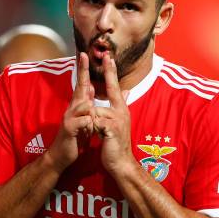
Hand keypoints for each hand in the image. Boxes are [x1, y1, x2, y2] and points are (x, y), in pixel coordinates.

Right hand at [45, 52, 94, 170]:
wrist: (63, 155)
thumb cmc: (76, 136)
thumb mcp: (86, 119)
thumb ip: (92, 104)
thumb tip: (95, 89)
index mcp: (79, 105)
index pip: (83, 84)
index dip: (83, 69)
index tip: (85, 54)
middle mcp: (72, 107)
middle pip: (79, 86)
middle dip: (82, 71)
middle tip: (85, 55)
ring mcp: (69, 117)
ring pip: (84, 104)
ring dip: (91, 110)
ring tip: (90, 123)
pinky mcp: (69, 128)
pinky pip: (82, 121)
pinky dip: (87, 124)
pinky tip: (87, 130)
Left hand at [93, 53, 133, 174]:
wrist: (121, 162)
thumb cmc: (116, 142)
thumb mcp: (118, 122)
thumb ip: (121, 105)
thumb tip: (126, 90)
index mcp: (120, 108)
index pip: (115, 86)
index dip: (112, 71)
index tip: (108, 57)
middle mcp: (121, 111)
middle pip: (113, 89)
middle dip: (110, 72)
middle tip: (106, 56)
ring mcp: (117, 119)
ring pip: (98, 109)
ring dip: (92, 120)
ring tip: (99, 133)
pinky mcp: (112, 129)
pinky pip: (96, 121)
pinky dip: (92, 127)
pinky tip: (97, 135)